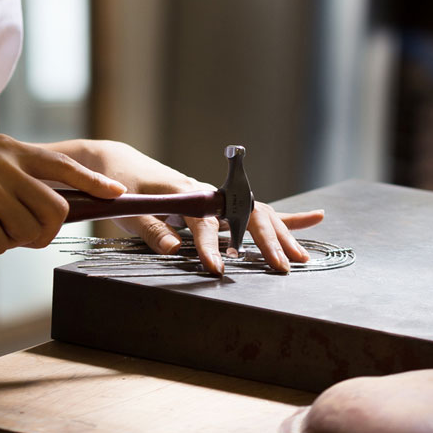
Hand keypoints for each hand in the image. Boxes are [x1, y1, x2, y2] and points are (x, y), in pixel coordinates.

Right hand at [0, 134, 123, 255]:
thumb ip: (7, 180)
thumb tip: (38, 214)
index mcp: (8, 149)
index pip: (63, 164)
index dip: (92, 183)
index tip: (116, 194)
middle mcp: (5, 163)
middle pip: (56, 210)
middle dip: (41, 234)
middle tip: (11, 237)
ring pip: (28, 233)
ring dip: (5, 243)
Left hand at [51, 139, 324, 274]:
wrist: (118, 164)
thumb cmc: (121, 186)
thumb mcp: (128, 207)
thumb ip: (152, 229)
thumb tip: (174, 250)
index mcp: (185, 192)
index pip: (204, 221)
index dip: (210, 246)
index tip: (218, 268)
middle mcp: (208, 193)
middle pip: (246, 215)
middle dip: (266, 242)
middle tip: (281, 268)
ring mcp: (217, 197)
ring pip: (259, 213)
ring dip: (283, 234)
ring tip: (303, 257)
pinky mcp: (220, 204)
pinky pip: (256, 211)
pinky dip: (286, 217)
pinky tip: (314, 218)